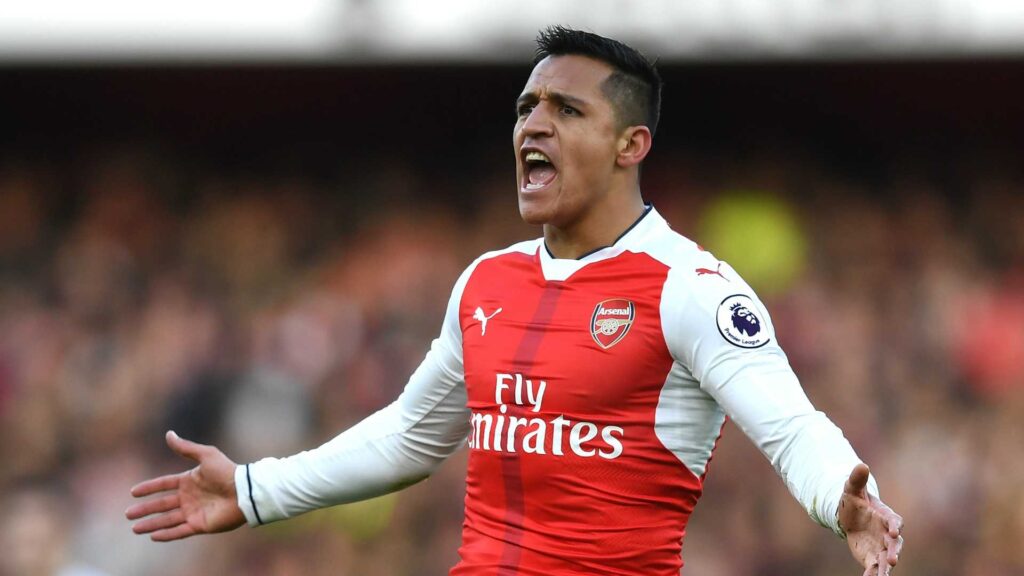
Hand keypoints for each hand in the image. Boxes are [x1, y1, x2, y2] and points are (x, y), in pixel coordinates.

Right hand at [126, 431, 245, 540]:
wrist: (244, 491)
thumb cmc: (227, 471)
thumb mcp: (205, 455)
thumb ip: (185, 448)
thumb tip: (169, 434)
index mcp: (189, 481)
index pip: (164, 485)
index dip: (149, 488)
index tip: (133, 492)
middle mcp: (189, 497)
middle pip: (162, 504)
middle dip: (144, 509)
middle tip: (128, 514)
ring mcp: (194, 512)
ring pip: (167, 520)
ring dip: (151, 524)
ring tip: (134, 528)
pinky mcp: (200, 525)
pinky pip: (179, 531)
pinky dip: (166, 535)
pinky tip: (153, 536)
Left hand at [838, 463, 903, 575]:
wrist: (851, 517)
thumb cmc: (855, 501)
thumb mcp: (851, 488)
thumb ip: (857, 479)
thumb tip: (861, 464)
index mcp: (886, 516)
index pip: (894, 520)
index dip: (895, 525)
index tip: (894, 530)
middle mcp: (887, 534)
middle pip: (895, 544)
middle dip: (894, 551)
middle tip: (892, 560)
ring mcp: (882, 547)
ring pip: (887, 559)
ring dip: (886, 567)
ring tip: (883, 574)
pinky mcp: (873, 557)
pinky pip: (874, 567)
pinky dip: (873, 574)